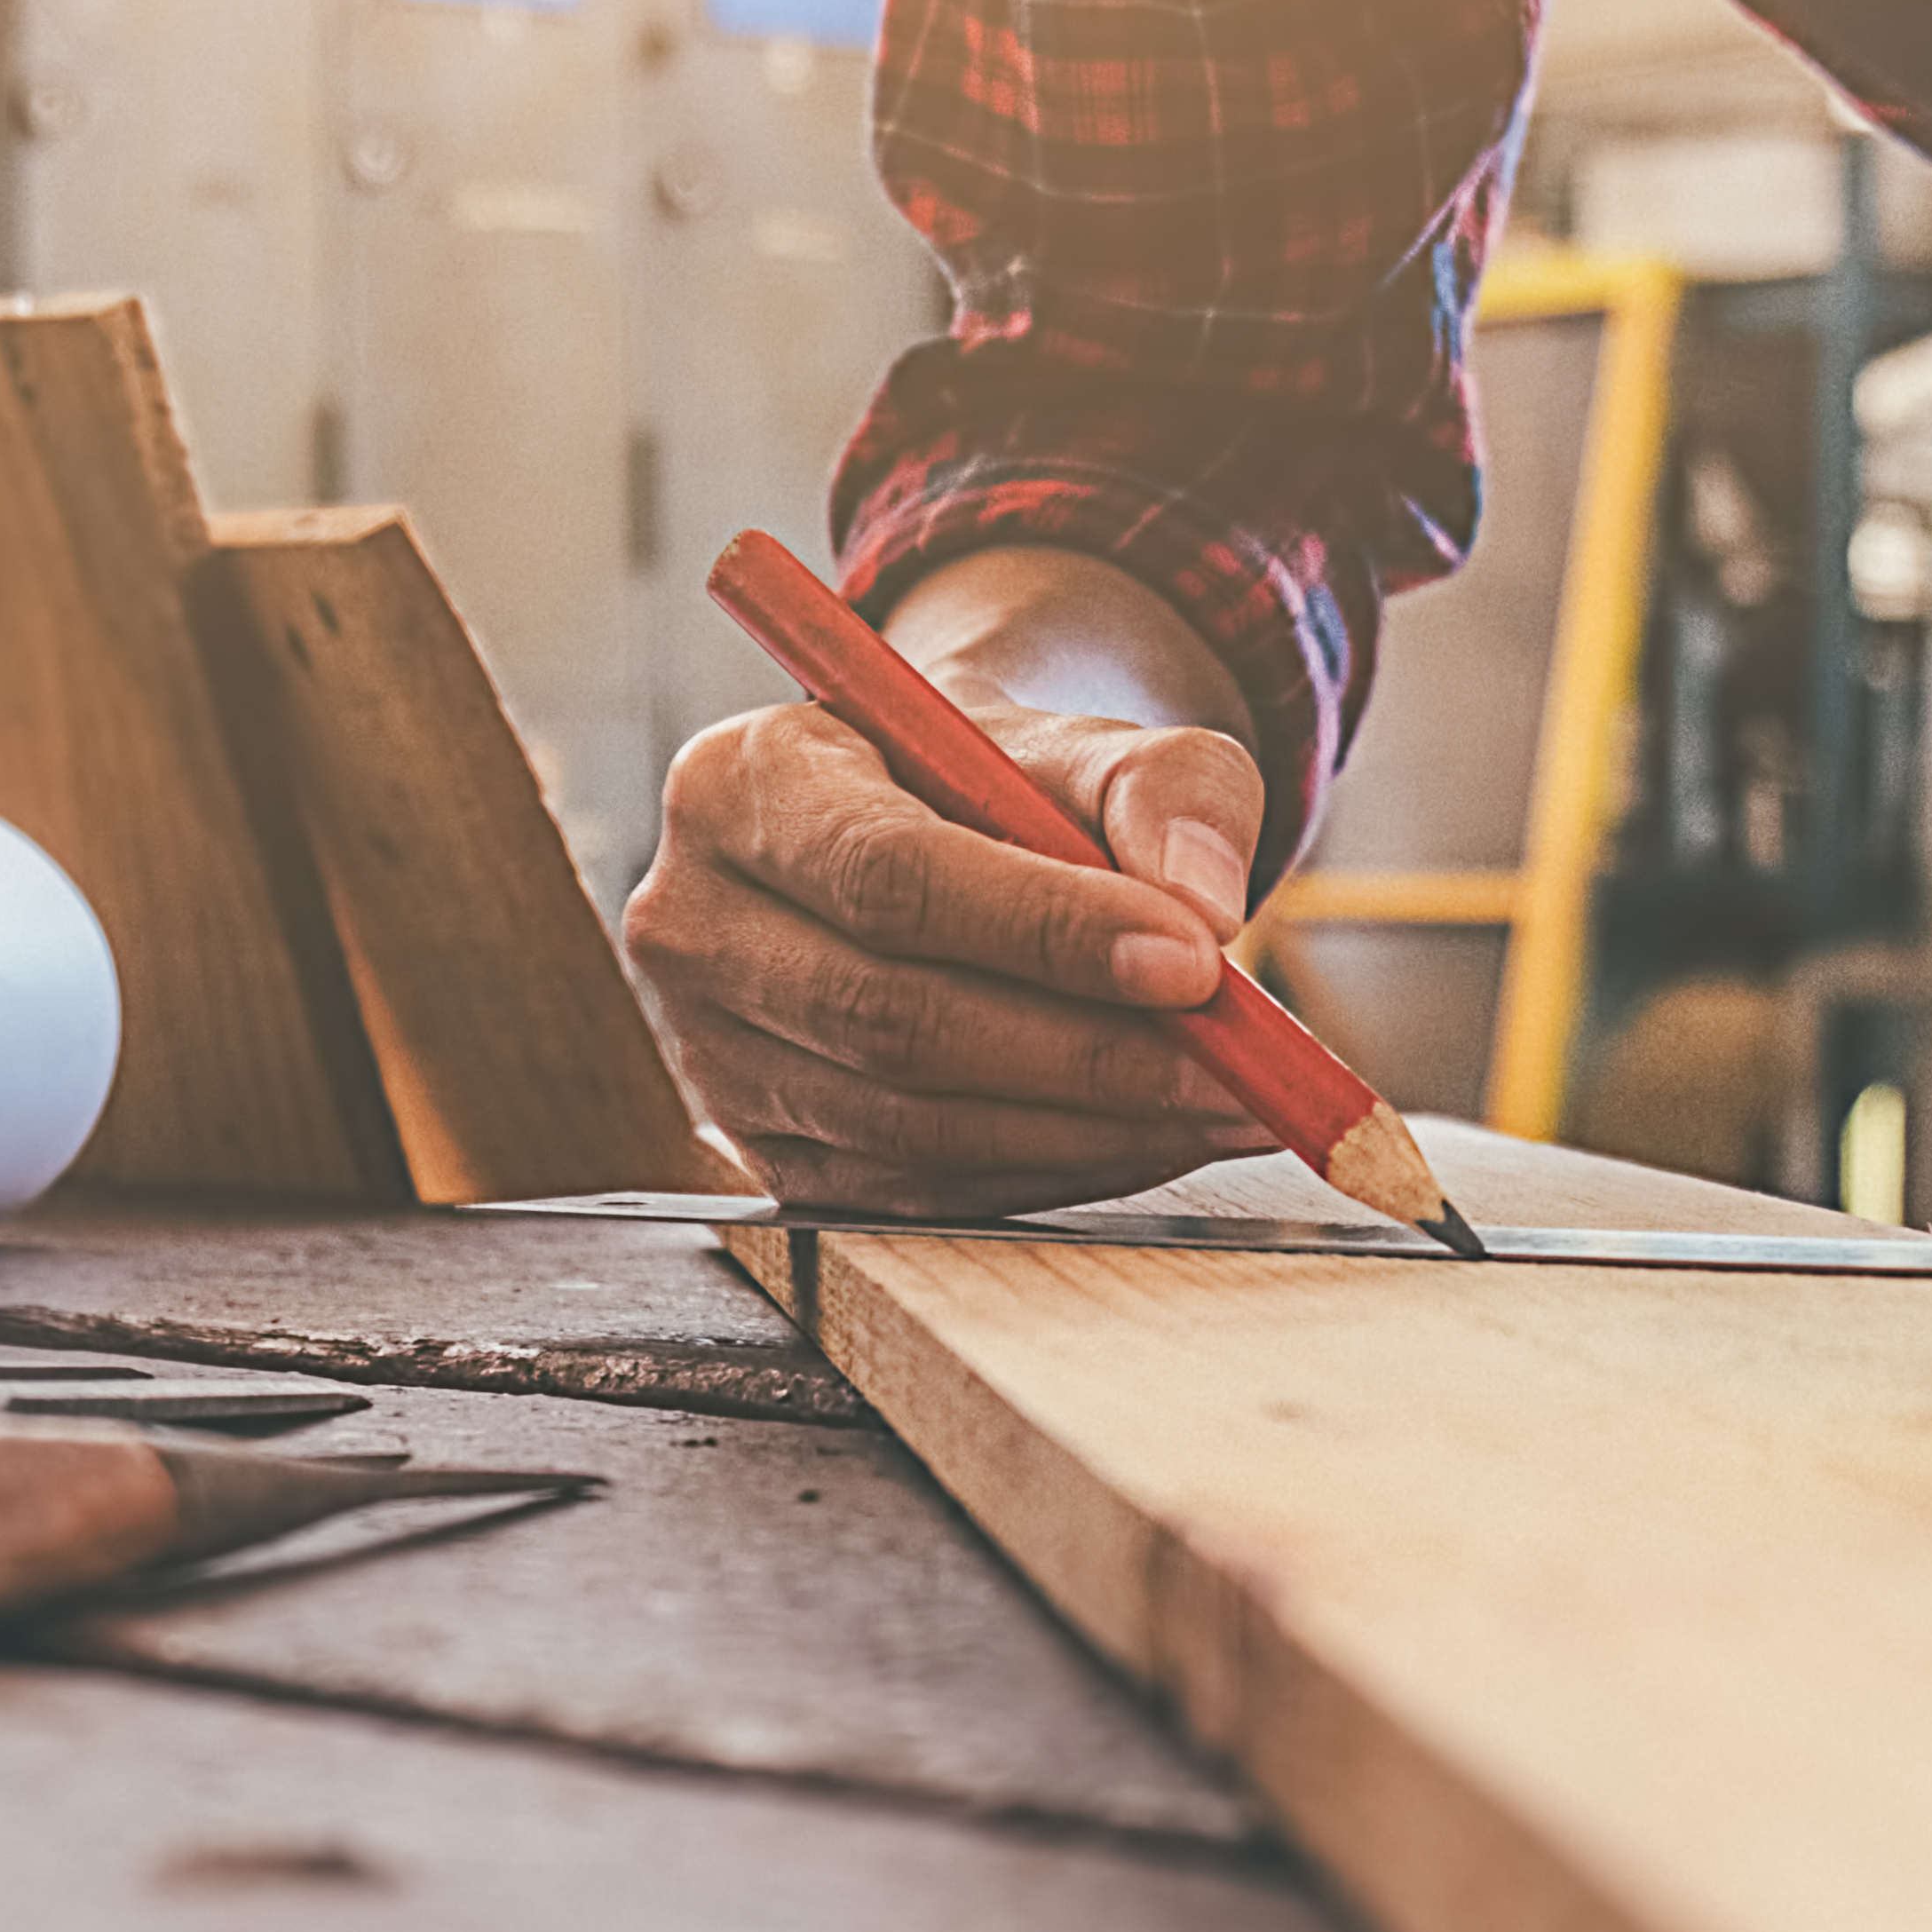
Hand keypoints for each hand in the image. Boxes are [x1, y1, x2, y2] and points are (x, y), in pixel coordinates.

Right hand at [625, 549, 1289, 1210]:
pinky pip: (919, 1191)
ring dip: (1088, 1129)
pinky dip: (1052, 1172)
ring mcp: (712, 1058)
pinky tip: (1148, 1136)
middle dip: (1087, 1055)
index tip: (1193, 962)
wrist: (918, 837)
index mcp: (738, 785)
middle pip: (891, 1018)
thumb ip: (1163, 786)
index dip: (1043, 931)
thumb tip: (1205, 901)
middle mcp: (693, 924)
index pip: (888, 875)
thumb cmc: (989, 783)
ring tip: (1225, 1104)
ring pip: (909, 1126)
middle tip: (1237, 1066)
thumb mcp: (1083, 739)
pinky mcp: (765, 1154)